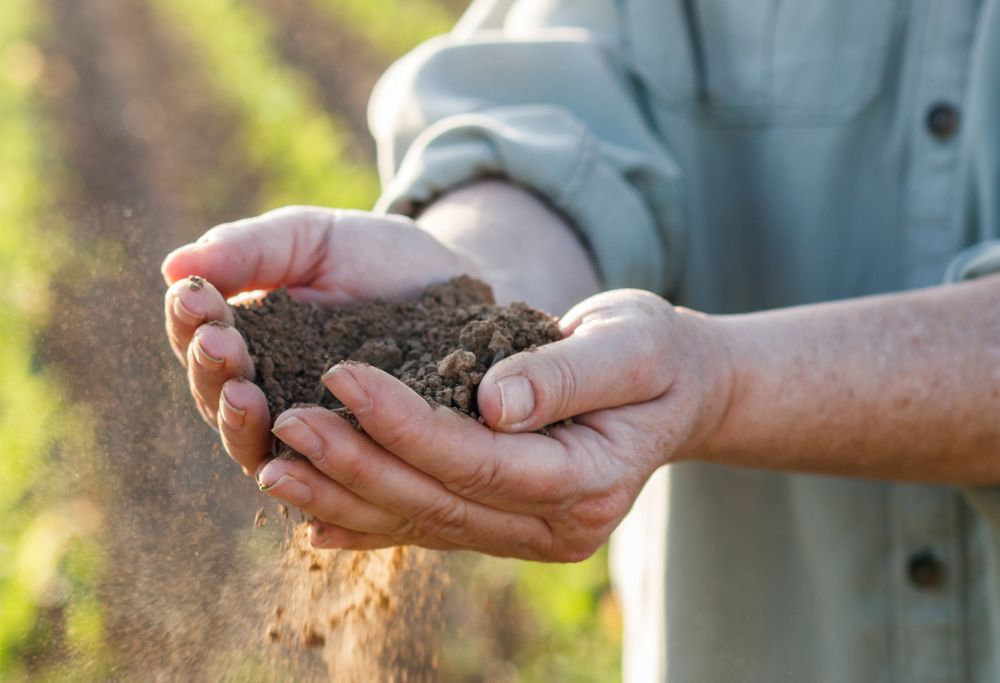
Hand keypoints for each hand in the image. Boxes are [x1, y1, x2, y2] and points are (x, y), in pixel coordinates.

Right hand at [161, 206, 476, 475]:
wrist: (453, 284)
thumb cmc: (374, 257)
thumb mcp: (311, 239)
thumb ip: (248, 250)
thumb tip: (172, 268)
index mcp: (246, 339)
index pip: (197, 338)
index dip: (189, 319)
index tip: (195, 294)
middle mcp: (265, 394)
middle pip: (216, 397)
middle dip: (211, 370)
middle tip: (218, 341)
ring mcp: (306, 432)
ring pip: (254, 444)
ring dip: (238, 421)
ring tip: (242, 392)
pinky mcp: (350, 460)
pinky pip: (314, 474)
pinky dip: (296, 466)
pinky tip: (289, 444)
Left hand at [258, 289, 733, 560]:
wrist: (671, 390)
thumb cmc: (654, 355)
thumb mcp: (631, 343)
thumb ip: (567, 372)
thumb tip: (494, 401)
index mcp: (589, 480)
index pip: (483, 461)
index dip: (408, 423)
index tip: (341, 374)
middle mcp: (555, 524)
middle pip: (441, 501)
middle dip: (358, 464)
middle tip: (285, 424)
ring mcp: (527, 534)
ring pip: (424, 523)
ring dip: (346, 497)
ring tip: (274, 468)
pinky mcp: (501, 524)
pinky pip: (428, 528)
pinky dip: (369, 522)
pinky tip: (313, 516)